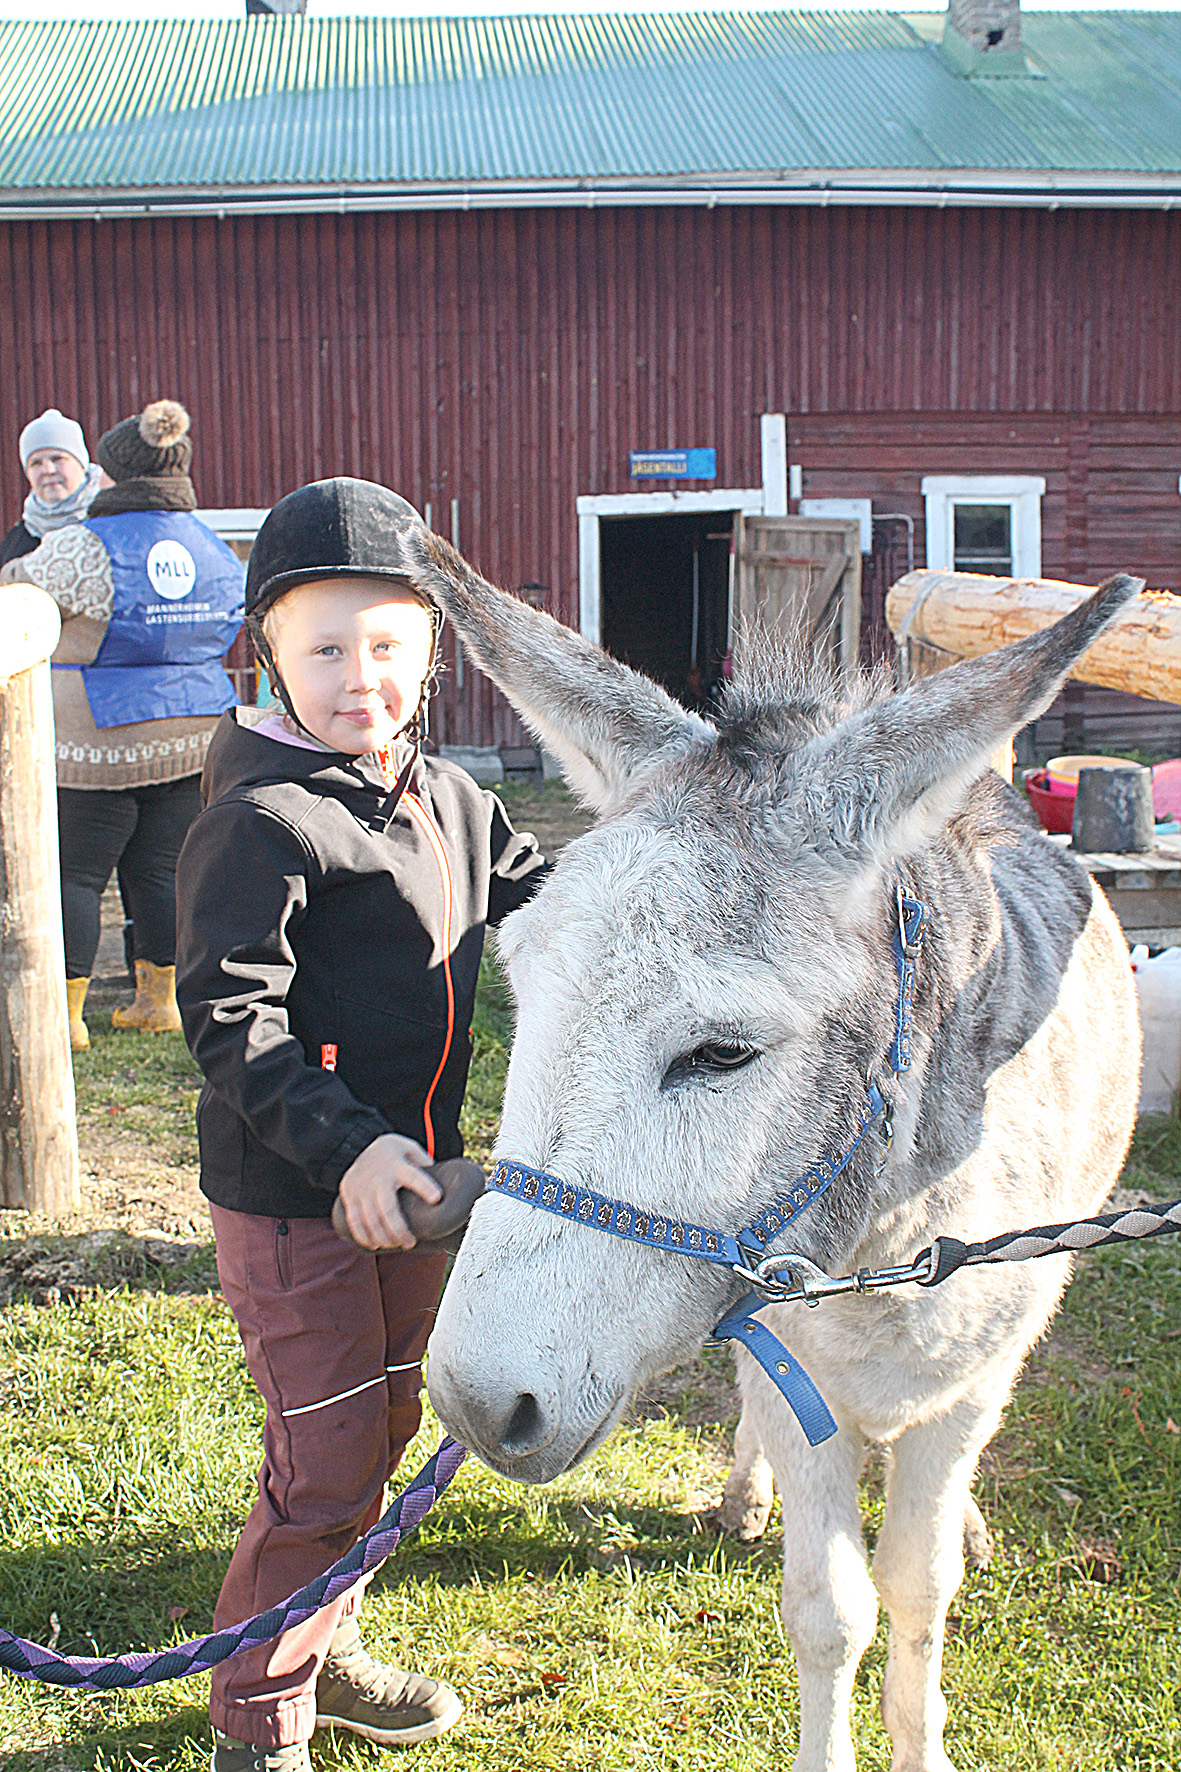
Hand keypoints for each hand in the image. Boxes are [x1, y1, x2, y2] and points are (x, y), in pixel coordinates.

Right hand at [337, 1134, 441, 1249]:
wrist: (358, 1146)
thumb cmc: (394, 1154)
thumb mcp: (411, 1150)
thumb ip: (426, 1165)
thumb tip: (446, 1185)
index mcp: (398, 1165)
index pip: (414, 1176)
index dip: (425, 1187)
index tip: (437, 1198)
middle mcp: (378, 1177)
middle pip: (388, 1208)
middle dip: (399, 1230)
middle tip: (410, 1243)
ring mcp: (361, 1187)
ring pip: (370, 1219)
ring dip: (383, 1237)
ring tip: (396, 1244)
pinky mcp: (349, 1195)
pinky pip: (354, 1220)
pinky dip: (363, 1236)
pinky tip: (374, 1245)